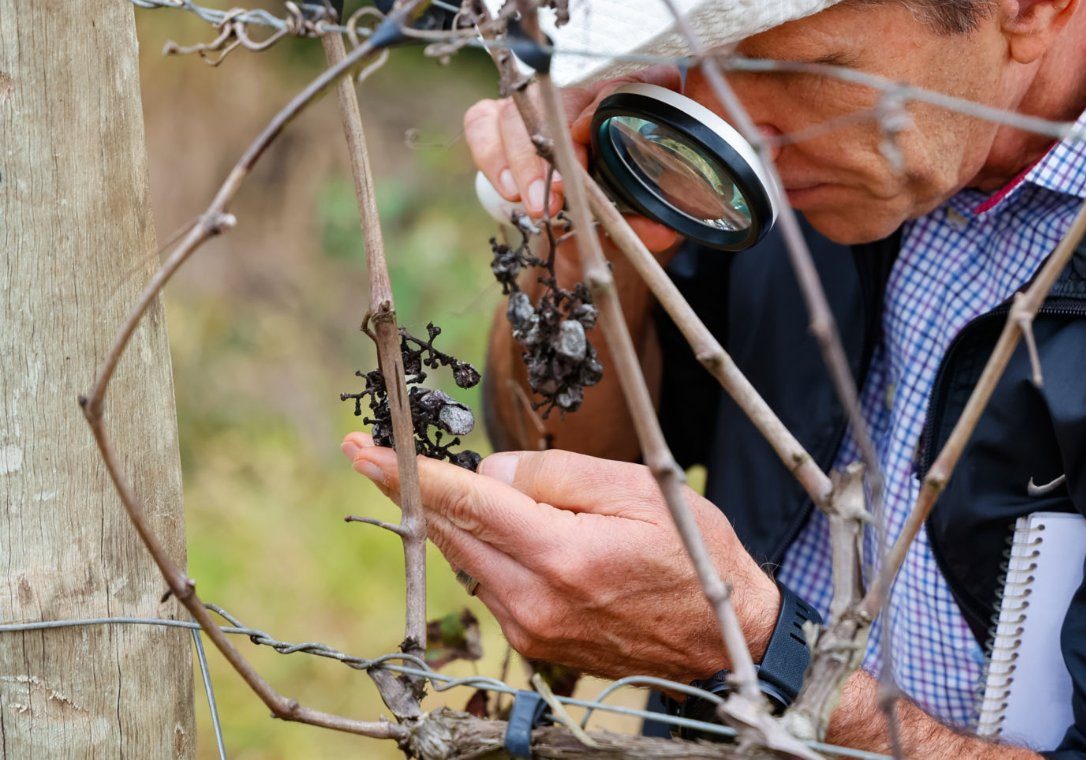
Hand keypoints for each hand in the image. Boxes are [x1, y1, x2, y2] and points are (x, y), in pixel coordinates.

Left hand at [341, 433, 779, 682]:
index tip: (361, 448)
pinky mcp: (534, 640)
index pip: (466, 501)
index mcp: (561, 555)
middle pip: (452, 531)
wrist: (723, 636)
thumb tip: (489, 470)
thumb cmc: (692, 551)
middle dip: (414, 488)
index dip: (408, 471)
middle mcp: (533, 600)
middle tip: (372, 451)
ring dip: (459, 518)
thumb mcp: (637, 488)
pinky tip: (519, 529)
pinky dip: (487, 547)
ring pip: (467, 556)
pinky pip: (490, 581)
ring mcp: (531, 627)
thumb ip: (555, 474)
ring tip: (491, 491)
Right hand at [465, 71, 681, 253]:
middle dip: (552, 149)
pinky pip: (482, 121)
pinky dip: (490, 154)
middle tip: (557, 196)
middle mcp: (581, 98)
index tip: (589, 150)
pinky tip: (508, 191)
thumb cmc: (617, 211)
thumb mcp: (639, 217)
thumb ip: (647, 221)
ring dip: (521, 160)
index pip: (619, 86)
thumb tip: (658, 231)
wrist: (585, 229)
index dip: (602, 107)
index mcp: (625, 108)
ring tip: (533, 204)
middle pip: (559, 98)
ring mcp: (537, 106)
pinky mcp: (499, 120)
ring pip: (518, 111)